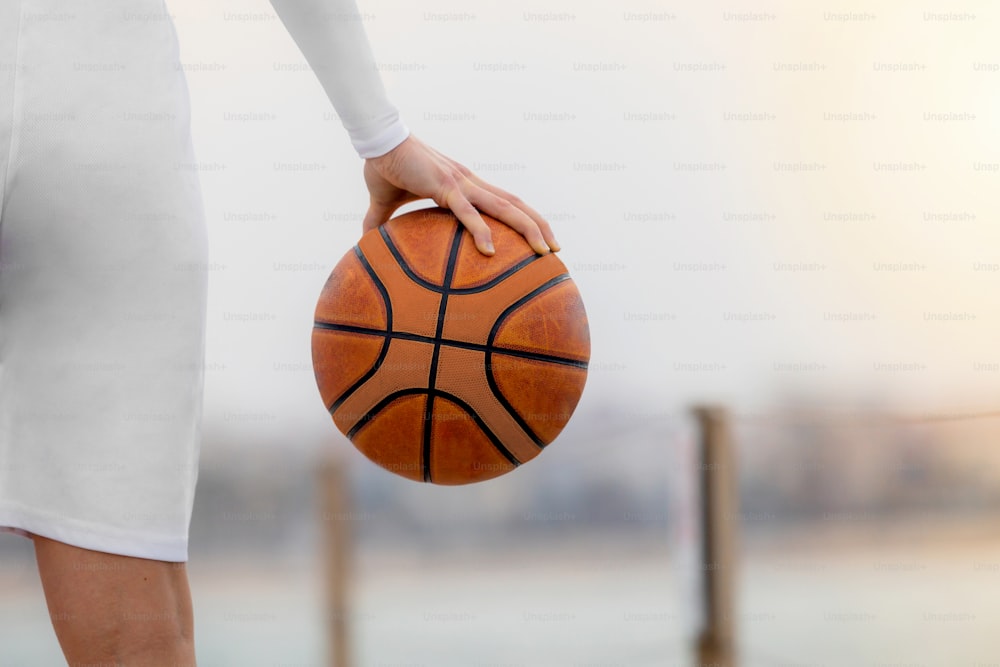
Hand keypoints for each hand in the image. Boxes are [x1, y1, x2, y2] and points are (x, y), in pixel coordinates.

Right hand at [361, 133, 558, 255]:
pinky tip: (491, 251)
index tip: (538, 240)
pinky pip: (467, 213)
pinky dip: (482, 231)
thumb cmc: (384, 166)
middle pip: (516, 205)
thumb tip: (365, 242)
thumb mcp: (384, 203)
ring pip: (505, 208)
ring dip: (529, 229)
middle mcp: (470, 183)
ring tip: (545, 251)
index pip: (504, 202)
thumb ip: (380, 223)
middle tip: (556, 251)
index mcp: (464, 186)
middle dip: (540, 227)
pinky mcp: (444, 186)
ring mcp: (461, 184)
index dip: (524, 219)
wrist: (376, 141)